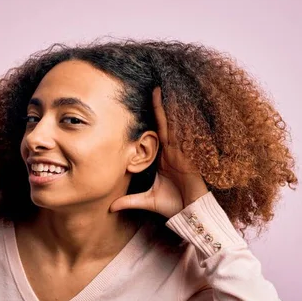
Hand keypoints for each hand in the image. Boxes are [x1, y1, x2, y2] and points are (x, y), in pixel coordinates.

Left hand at [110, 87, 208, 217]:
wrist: (191, 213)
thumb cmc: (173, 206)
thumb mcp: (146, 200)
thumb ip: (129, 200)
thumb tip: (110, 207)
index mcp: (164, 158)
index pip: (157, 134)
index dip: (154, 119)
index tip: (145, 106)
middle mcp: (174, 151)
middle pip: (166, 124)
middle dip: (162, 106)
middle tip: (155, 87)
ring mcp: (182, 152)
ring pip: (175, 126)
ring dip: (171, 108)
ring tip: (163, 89)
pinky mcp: (189, 155)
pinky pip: (184, 134)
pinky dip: (181, 121)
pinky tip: (178, 106)